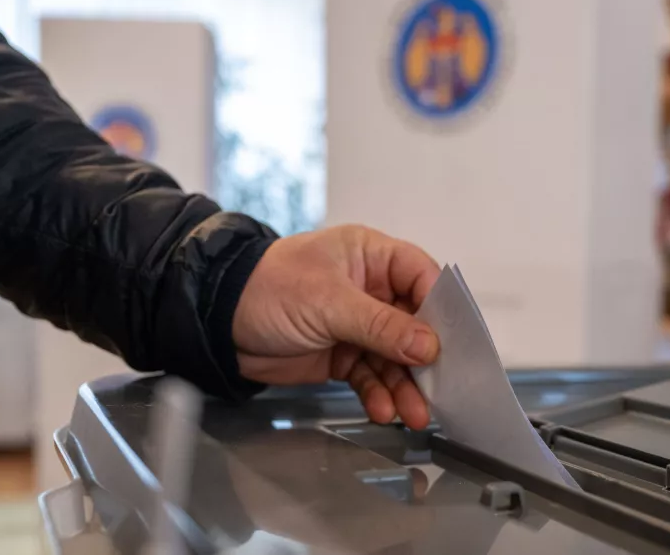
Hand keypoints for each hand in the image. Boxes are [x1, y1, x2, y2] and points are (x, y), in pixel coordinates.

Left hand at [233, 225, 440, 428]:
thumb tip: (428, 345)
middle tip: (438, 388)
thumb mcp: (329, 302)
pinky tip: (382, 408)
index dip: (440, 308)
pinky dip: (378, 394)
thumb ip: (381, 325)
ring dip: (404, 385)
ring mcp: (356, 324)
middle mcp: (369, 289)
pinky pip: (371, 375)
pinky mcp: (342, 354)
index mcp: (370, 256)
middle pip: (413, 324)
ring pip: (394, 357)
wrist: (217, 322)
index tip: (453, 341)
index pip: (422, 277)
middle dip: (424, 359)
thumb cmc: (266, 288)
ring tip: (412, 413)